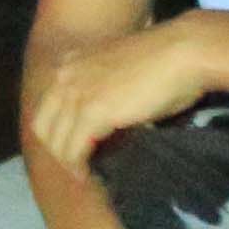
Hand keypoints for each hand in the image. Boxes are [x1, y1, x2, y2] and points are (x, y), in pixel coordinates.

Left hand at [23, 15, 218, 172]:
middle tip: (77, 167)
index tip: (73, 149)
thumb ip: (105, 91)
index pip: (48, 105)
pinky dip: (78, 166)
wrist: (185, 51)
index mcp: (72, 61)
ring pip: (56, 141)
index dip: (57, 131)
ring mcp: (77, 92)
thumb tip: (108, 121)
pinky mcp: (94, 111)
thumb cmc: (167, 61)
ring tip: (84, 176)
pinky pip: (74, 148)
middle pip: (44, 125)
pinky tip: (88, 177)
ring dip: (68, 163)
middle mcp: (66, 75)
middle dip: (57, 150)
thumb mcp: (122, 73)